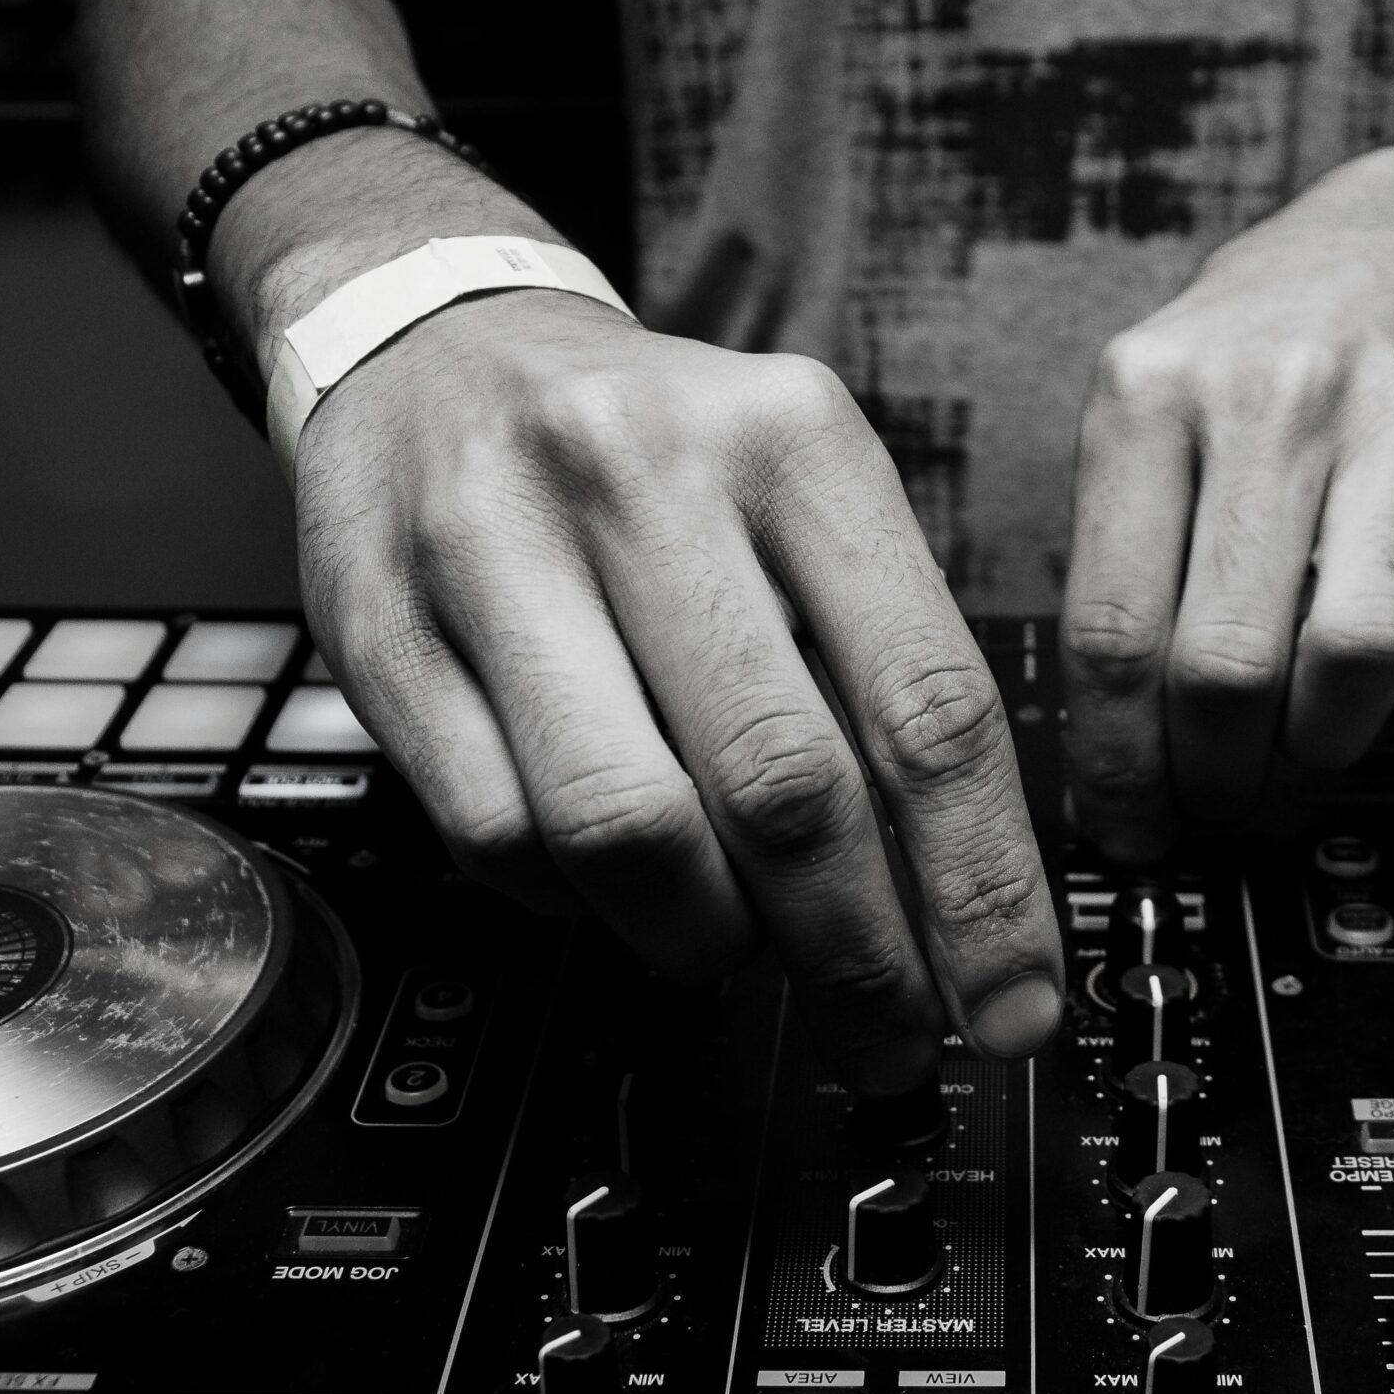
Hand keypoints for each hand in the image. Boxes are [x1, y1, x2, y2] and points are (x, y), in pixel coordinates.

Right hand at [290, 291, 1065, 1091]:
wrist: (434, 349)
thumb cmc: (656, 455)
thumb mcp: (803, 496)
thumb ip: (879, 669)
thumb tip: (960, 906)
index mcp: (793, 440)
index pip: (926, 703)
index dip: (982, 885)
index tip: (1013, 1004)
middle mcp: (644, 473)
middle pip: (785, 786)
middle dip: (857, 957)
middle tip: (890, 1044)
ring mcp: (495, 547)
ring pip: (629, 828)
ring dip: (705, 939)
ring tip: (737, 952)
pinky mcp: (379, 630)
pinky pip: (499, 835)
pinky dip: (575, 902)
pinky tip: (610, 884)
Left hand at [1061, 130, 1393, 857]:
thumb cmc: (1251, 356)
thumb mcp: (1142, 410)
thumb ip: (1120, 560)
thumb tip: (1112, 753)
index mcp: (1147, 396)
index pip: (1111, 629)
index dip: (1116, 763)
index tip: (1125, 826)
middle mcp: (1267, 403)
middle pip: (1227, 662)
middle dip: (1215, 777)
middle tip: (1212, 809)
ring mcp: (1389, 428)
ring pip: (1354, 653)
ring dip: (1321, 747)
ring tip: (1293, 758)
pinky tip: (1384, 680)